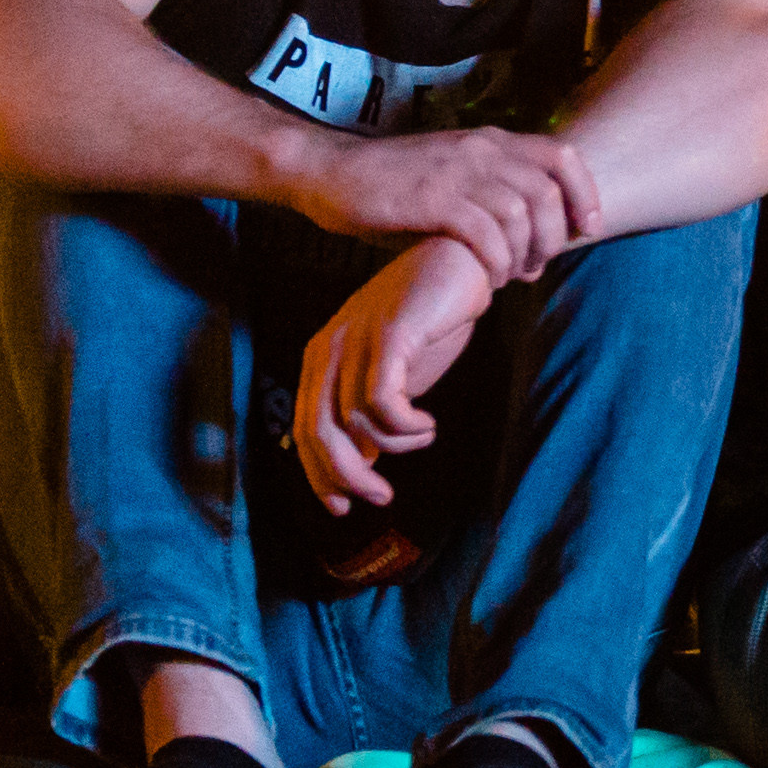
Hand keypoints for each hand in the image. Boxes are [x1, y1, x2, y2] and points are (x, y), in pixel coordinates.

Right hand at [281, 125, 599, 284]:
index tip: (587, 229)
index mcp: (491, 141)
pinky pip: (485, 234)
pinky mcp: (432, 200)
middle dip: (554, 237)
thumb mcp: (453, 180)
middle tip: (539, 266)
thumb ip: (494, 203)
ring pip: (521, 215)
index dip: (585, 194)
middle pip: (549, 192)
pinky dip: (496, 263)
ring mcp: (457, 173)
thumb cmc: (395, 186)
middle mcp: (481, 151)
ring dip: (524, 254)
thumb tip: (533, 251)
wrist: (332, 172)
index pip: (563, 156)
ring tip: (511, 276)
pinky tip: (489, 279)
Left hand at [291, 238, 495, 512]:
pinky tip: (426, 422)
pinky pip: (382, 400)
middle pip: (318, 432)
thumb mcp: (394, 372)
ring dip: (394, 444)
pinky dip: (404, 424)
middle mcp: (330, 348)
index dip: (319, 474)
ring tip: (424, 435)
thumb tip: (363, 463)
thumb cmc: (429, 319)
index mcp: (322, 358)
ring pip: (353, 421)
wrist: (462, 262)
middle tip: (381, 496)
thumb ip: (372, 409)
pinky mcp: (390, 335)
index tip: (344, 506)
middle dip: (346, 476)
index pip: (304, 430)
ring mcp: (357, 339)